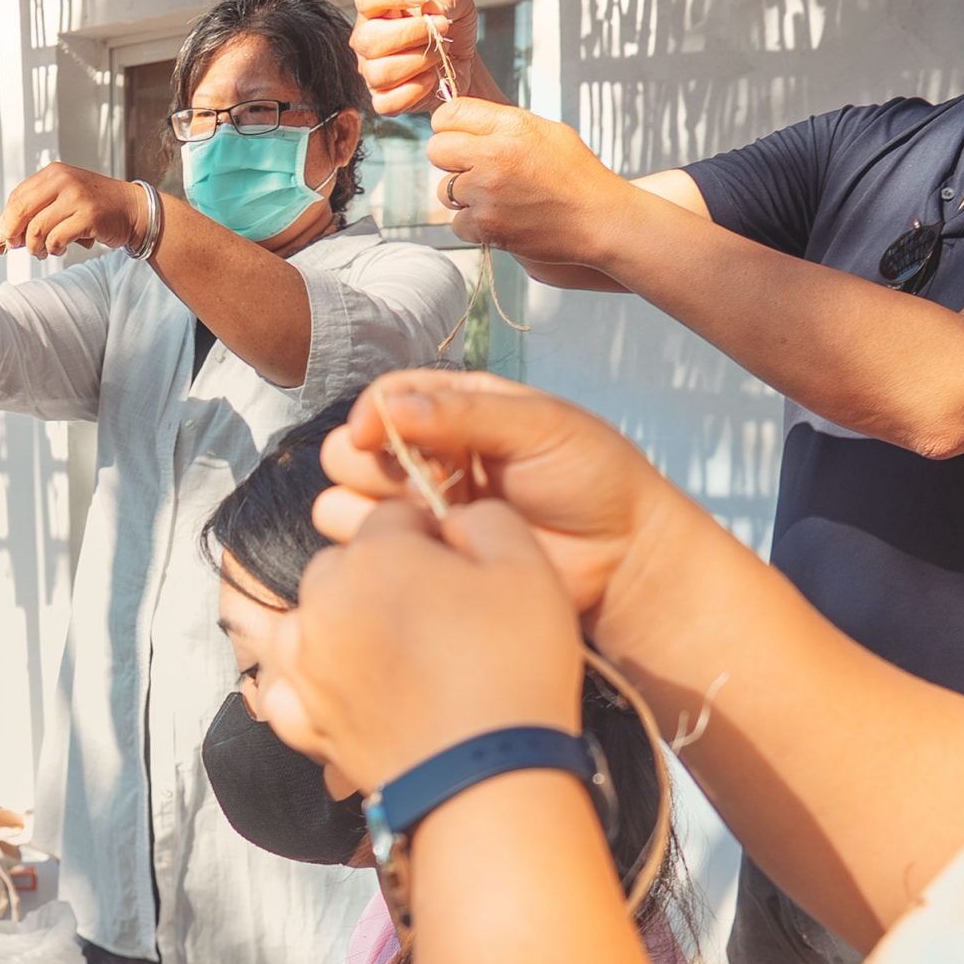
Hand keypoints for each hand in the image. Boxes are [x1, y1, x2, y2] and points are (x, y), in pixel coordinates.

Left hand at [0, 162, 143, 259]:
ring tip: (45, 250)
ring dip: (37, 247)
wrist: (131, 209)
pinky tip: (61, 248)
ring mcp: (77, 198)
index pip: (17, 196)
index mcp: (54, 173)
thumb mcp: (65, 195)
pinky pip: (56, 239)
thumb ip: (39, 206)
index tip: (9, 236)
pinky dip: (54, 249)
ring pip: (37, 229)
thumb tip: (9, 230)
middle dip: (15, 234)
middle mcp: (63, 181)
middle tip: (20, 246)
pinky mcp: (88, 217)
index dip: (8, 220)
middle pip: (21, 211)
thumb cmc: (96, 206)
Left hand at [262, 495, 583, 795]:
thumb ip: (487, 520)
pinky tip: (348, 692)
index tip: (461, 571)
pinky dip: (313, 686)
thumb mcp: (527, 568)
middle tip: (436, 618)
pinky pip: (290, 689)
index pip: (393, 518)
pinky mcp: (302, 722)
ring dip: (341, 628)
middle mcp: (322, 602)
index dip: (431, 539)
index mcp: (373, 555)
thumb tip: (457, 517)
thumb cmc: (511, 668)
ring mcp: (304, 666)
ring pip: (309, 623)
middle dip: (382, 581)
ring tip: (393, 656)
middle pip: (345, 568)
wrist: (483, 780)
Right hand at [315, 370, 681, 641]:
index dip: (372, 414)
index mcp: (456, 412)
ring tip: (431, 522)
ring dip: (370, 511)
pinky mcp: (425, 564)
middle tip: (432, 485)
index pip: (386, 400)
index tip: (374, 434)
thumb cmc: (593, 477)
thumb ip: (466, 414)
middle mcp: (428, 461)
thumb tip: (391, 409)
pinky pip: (366, 556)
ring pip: (341, 503)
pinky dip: (377, 553)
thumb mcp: (540, 426)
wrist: (622, 557)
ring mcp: (422, 515)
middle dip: (373, 466)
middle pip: (349, 452)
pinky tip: (429, 553)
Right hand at [351, 0, 474, 115]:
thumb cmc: (452, 28)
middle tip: (440, 28)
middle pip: (368, 39)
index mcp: (378, 10)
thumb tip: (431, 10)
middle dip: (409, 33)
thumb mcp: (459, 1)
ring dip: (417, 61)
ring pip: (378, 72)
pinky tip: (430, 79)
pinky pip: (386, 102)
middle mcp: (368, 40)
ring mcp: (372, 72)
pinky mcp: (383, 99)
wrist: (461, 61)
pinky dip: (413, 91)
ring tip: (439, 53)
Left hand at [428, 97, 635, 266]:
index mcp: (511, 126)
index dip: (449, 126)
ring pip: (444, 190)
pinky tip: (500, 219)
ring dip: (462, 196)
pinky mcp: (486, 226)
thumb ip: (503, 125)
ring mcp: (487, 193)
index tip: (460, 137)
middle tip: (474, 169)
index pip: (449, 113)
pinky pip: (457, 223)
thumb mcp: (546, 131)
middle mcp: (494, 156)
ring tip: (496, 197)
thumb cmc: (576, 175)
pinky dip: (474, 225)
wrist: (598, 219)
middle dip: (450, 159)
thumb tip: (467, 123)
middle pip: (436, 150)